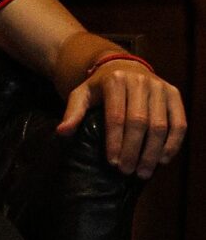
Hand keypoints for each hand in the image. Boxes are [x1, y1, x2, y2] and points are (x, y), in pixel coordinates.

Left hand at [56, 60, 186, 178]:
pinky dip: (173, 143)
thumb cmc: (100, 87)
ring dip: (152, 152)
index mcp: (115, 81)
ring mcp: (159, 87)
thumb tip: (62, 132)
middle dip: (133, 150)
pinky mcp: (174, 93)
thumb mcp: (81, 95)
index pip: (116, 116)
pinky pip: (178, 122)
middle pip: (139, 122)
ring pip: (160, 125)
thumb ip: (72, 113)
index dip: (115, 141)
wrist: (124, 66)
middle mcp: (140, 81)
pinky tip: (162, 160)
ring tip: (143, 172)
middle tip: (126, 171)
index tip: (112, 162)